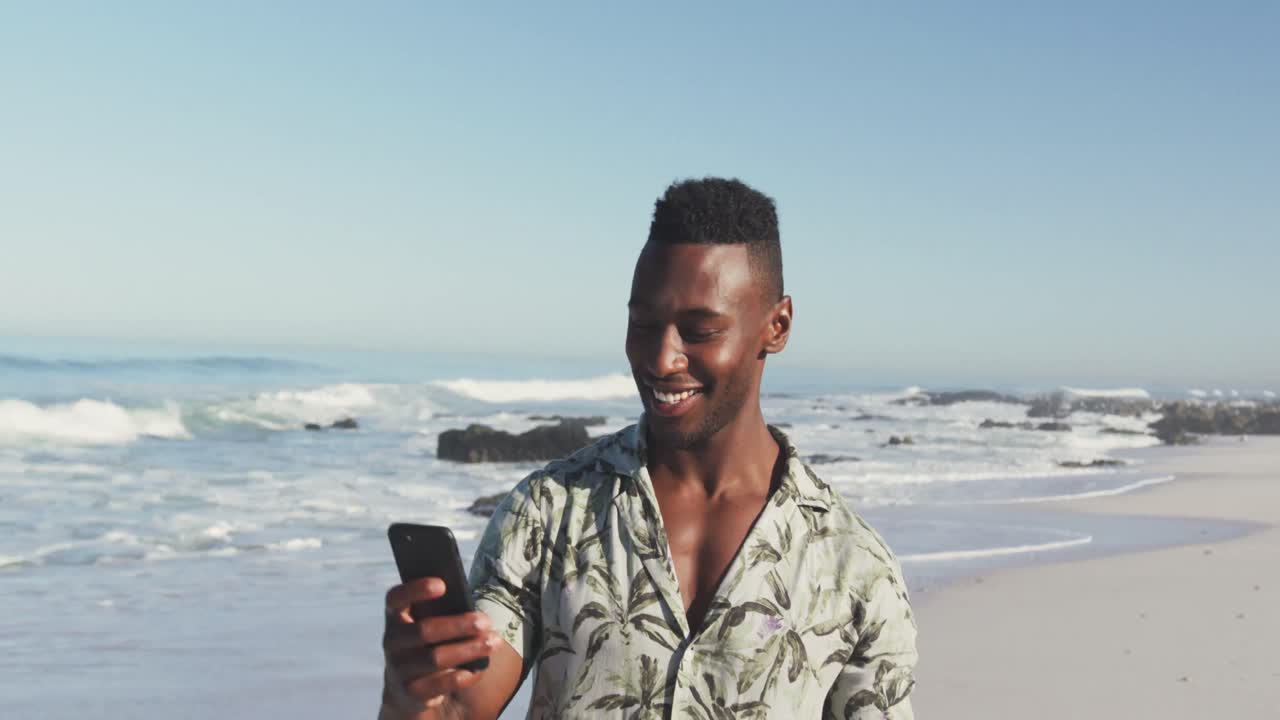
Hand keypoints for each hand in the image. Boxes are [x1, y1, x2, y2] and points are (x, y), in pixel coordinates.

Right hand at [382, 578, 499, 716]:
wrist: (410, 688)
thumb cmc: (429, 643)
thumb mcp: (430, 624)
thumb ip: (443, 613)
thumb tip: (475, 614)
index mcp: (396, 616)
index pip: (396, 598)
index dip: (416, 590)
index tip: (442, 585)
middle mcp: (392, 641)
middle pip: (423, 630)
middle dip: (458, 625)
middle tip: (485, 622)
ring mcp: (398, 668)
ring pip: (434, 658)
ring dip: (467, 650)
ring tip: (493, 642)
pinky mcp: (410, 692)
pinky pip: (437, 685)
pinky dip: (460, 677)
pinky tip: (477, 670)